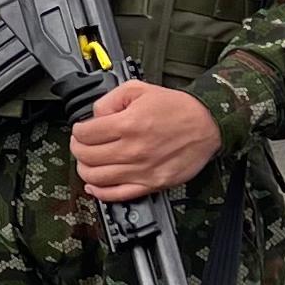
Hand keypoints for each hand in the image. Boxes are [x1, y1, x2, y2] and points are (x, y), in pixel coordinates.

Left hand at [71, 76, 222, 201]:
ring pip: (96, 177)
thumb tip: (94, 116)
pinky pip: (116, 195)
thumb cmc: (177, 108)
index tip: (81, 130)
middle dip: (78, 149)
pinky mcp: (151, 184)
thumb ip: (110, 100)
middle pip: (87, 156)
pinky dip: (99, 192)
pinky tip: (94, 185)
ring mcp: (141, 170)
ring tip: (87, 162)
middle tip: (81, 144)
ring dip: (84, 170)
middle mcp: (133, 150)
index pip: (85, 134)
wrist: (207, 124)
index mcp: (128, 124)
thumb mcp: (139, 89)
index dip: (78, 131)